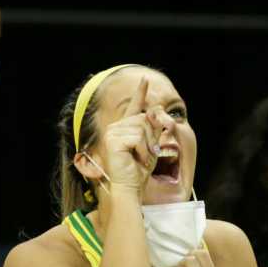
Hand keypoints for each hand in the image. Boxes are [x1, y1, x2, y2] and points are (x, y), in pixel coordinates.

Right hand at [100, 76, 164, 194]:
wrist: (129, 187)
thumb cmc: (138, 171)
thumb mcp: (151, 147)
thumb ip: (153, 129)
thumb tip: (155, 110)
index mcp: (124, 129)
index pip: (134, 107)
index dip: (140, 93)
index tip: (145, 80)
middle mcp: (116, 127)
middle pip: (144, 119)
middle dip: (152, 138)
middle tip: (146, 156)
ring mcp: (112, 132)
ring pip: (142, 127)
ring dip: (148, 146)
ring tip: (140, 158)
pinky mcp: (113, 140)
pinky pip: (138, 137)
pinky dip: (142, 150)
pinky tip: (136, 159)